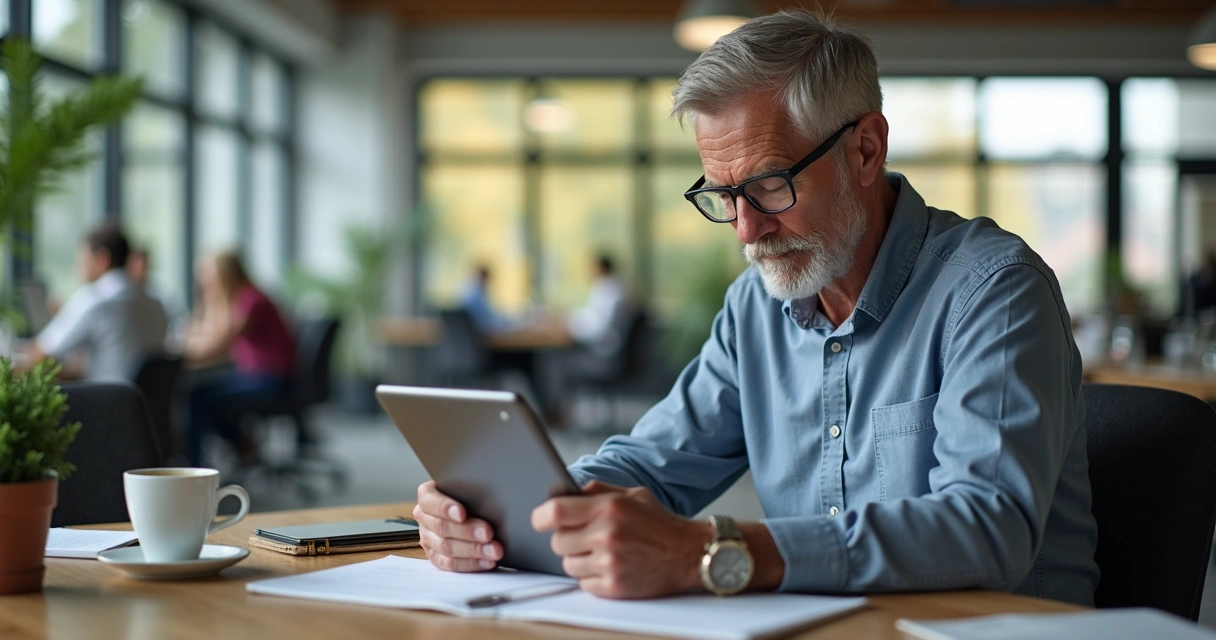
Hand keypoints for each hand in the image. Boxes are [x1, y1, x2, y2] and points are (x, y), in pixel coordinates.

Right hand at [413, 481, 502, 571]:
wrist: (469, 506)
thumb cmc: (470, 493)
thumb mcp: (468, 486)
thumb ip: (471, 489)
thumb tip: (491, 497)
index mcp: (427, 496)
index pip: (431, 501)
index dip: (446, 508)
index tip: (462, 513)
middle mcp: (424, 517)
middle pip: (441, 527)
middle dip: (467, 531)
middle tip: (488, 533)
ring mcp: (428, 539)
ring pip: (447, 548)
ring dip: (473, 550)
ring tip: (494, 551)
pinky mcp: (436, 557)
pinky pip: (451, 564)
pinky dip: (471, 564)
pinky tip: (487, 562)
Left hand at [531, 480, 709, 598]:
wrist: (689, 554)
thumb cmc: (660, 524)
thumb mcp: (632, 494)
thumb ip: (597, 491)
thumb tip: (565, 492)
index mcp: (609, 508)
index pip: (555, 512)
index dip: (540, 516)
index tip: (539, 520)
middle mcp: (607, 535)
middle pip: (557, 542)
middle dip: (565, 539)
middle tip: (582, 537)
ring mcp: (610, 563)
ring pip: (567, 565)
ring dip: (577, 559)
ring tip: (600, 552)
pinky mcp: (614, 587)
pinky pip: (582, 584)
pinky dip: (590, 577)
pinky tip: (609, 567)